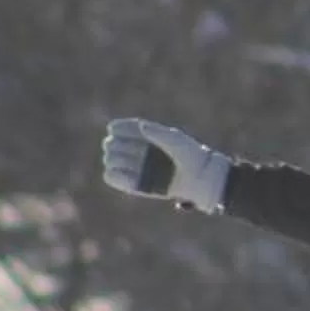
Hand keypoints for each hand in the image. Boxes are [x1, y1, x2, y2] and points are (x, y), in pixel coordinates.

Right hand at [102, 117, 231, 212]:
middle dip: (115, 145)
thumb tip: (141, 126)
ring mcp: (136, 167)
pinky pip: (113, 178)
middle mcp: (137, 150)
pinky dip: (114, 175)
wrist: (199, 178)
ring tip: (135, 162)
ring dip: (114, 159)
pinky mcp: (136, 184)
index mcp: (145, 136)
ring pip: (110, 159)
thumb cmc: (189, 155)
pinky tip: (124, 172)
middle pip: (112, 144)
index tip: (117, 129)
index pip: (121, 129)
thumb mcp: (175, 140)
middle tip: (135, 150)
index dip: (118, 128)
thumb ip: (158, 132)